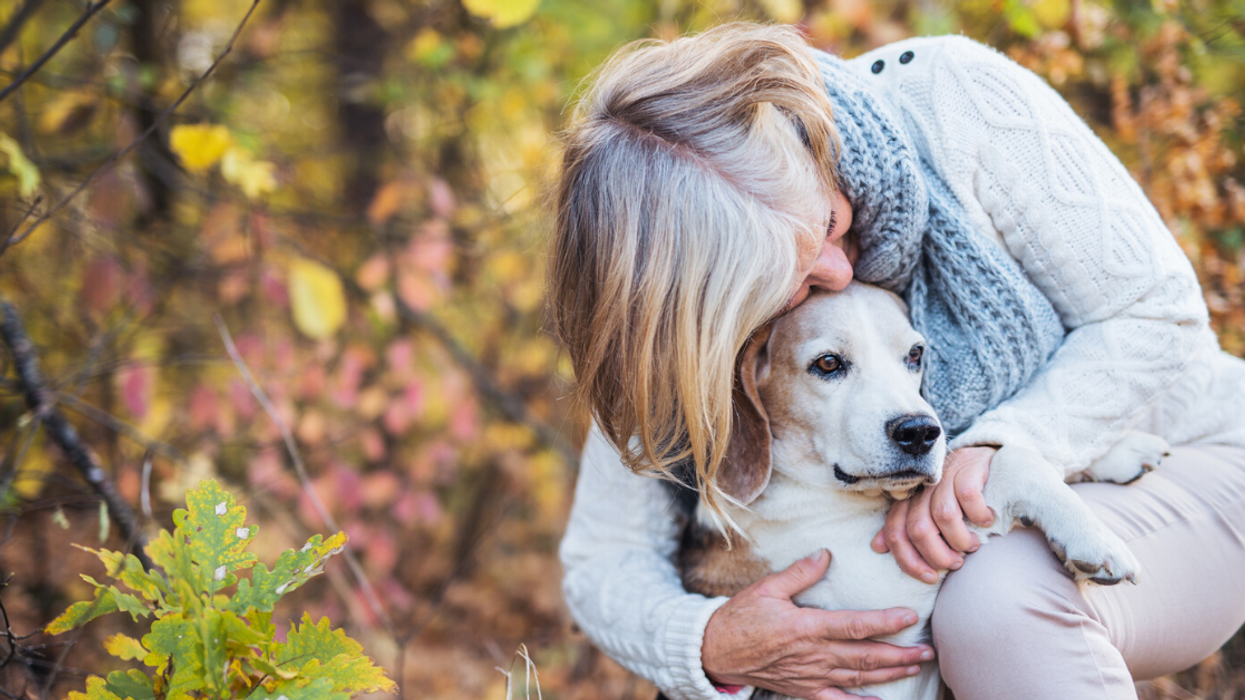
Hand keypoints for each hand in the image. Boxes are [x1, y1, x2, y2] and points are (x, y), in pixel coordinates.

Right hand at [701, 550, 932, 699]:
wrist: (715, 651)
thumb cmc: (739, 617)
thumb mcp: (766, 588)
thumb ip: (799, 573)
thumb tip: (825, 555)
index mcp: (806, 627)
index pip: (854, 625)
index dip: (884, 622)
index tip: (908, 617)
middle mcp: (813, 655)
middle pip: (864, 656)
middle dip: (900, 654)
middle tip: (928, 649)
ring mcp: (810, 676)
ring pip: (858, 678)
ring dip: (890, 674)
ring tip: (915, 666)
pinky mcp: (803, 691)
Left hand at [871, 446, 997, 581]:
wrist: (987, 463)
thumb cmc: (956, 498)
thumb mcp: (929, 513)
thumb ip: (905, 529)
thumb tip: (877, 546)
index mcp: (908, 500)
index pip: (895, 532)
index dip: (908, 560)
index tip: (930, 577)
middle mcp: (922, 487)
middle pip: (918, 528)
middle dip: (937, 555)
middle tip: (955, 563)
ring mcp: (944, 475)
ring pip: (943, 516)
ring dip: (960, 540)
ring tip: (972, 546)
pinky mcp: (967, 467)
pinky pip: (968, 497)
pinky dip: (978, 515)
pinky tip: (985, 520)